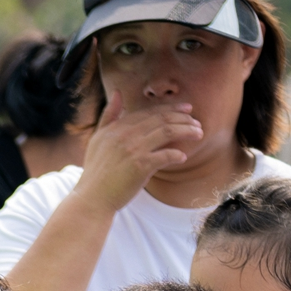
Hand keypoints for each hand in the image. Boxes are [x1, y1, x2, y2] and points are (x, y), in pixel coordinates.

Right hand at [77, 85, 205, 210]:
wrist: (92, 199)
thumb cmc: (96, 172)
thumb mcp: (98, 139)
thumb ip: (109, 115)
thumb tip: (118, 92)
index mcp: (117, 127)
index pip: (150, 112)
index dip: (171, 108)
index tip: (187, 109)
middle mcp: (126, 134)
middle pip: (162, 119)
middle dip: (183, 117)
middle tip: (197, 121)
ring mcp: (133, 149)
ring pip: (168, 132)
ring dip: (186, 131)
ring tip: (198, 133)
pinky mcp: (140, 166)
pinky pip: (166, 155)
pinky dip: (177, 155)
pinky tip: (183, 157)